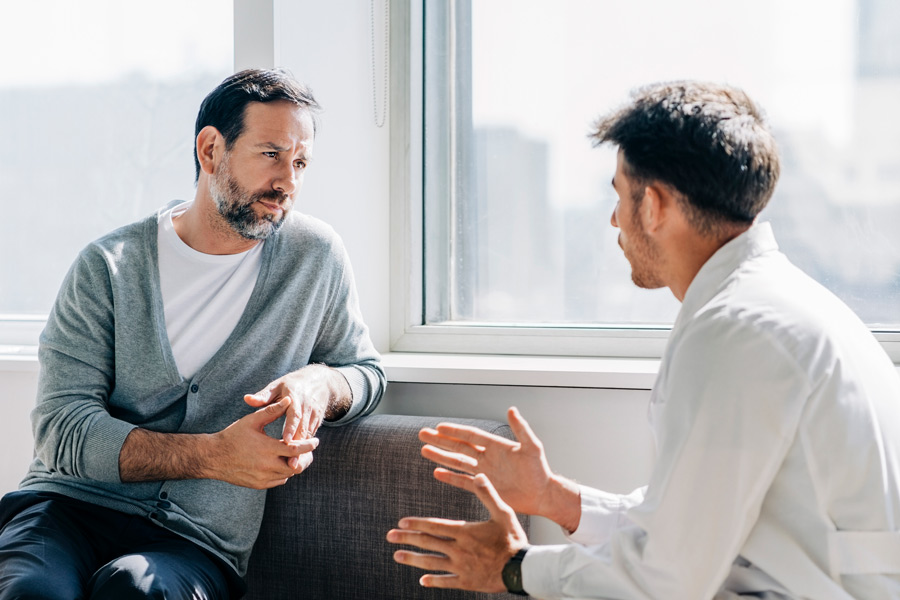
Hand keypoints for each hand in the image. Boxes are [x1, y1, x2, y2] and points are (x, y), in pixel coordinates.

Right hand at [209, 397, 318, 488]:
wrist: (212, 457)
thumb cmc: (232, 436)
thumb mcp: (252, 420)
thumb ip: (272, 411)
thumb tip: (289, 400)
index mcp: (267, 448)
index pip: (297, 449)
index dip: (309, 445)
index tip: (316, 440)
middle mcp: (267, 466)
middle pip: (297, 466)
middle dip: (305, 458)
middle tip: (309, 450)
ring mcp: (263, 478)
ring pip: (288, 475)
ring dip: (294, 465)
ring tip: (296, 454)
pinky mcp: (259, 485)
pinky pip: (279, 481)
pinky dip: (284, 473)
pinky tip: (282, 462)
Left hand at [245, 365, 347, 467]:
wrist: (318, 382)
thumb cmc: (291, 385)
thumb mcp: (277, 387)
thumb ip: (263, 396)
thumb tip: (247, 399)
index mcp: (296, 397)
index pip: (294, 414)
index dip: (291, 428)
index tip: (285, 441)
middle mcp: (307, 407)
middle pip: (303, 429)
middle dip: (298, 447)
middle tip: (290, 464)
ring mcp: (314, 415)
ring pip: (308, 436)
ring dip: (303, 452)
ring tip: (294, 467)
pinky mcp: (317, 422)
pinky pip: (310, 437)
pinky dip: (306, 449)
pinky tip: (299, 461)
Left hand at [387, 474, 528, 592]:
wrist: (522, 569)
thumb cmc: (513, 538)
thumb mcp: (503, 512)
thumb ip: (488, 494)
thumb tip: (478, 475)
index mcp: (464, 531)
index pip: (434, 526)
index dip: (417, 523)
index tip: (402, 522)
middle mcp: (458, 549)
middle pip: (427, 543)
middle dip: (407, 538)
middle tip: (389, 536)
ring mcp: (461, 567)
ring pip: (431, 562)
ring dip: (412, 558)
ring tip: (397, 555)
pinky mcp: (467, 581)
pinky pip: (445, 581)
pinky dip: (433, 581)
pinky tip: (422, 581)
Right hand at [420, 406, 573, 522]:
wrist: (542, 494)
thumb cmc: (539, 470)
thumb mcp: (532, 447)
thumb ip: (521, 429)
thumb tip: (511, 409)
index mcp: (496, 446)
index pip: (471, 436)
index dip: (455, 431)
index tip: (439, 426)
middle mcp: (487, 457)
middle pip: (459, 447)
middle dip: (441, 441)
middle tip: (423, 434)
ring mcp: (484, 473)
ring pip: (458, 462)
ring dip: (441, 456)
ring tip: (424, 450)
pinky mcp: (484, 488)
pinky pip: (463, 481)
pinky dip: (450, 477)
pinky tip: (437, 472)